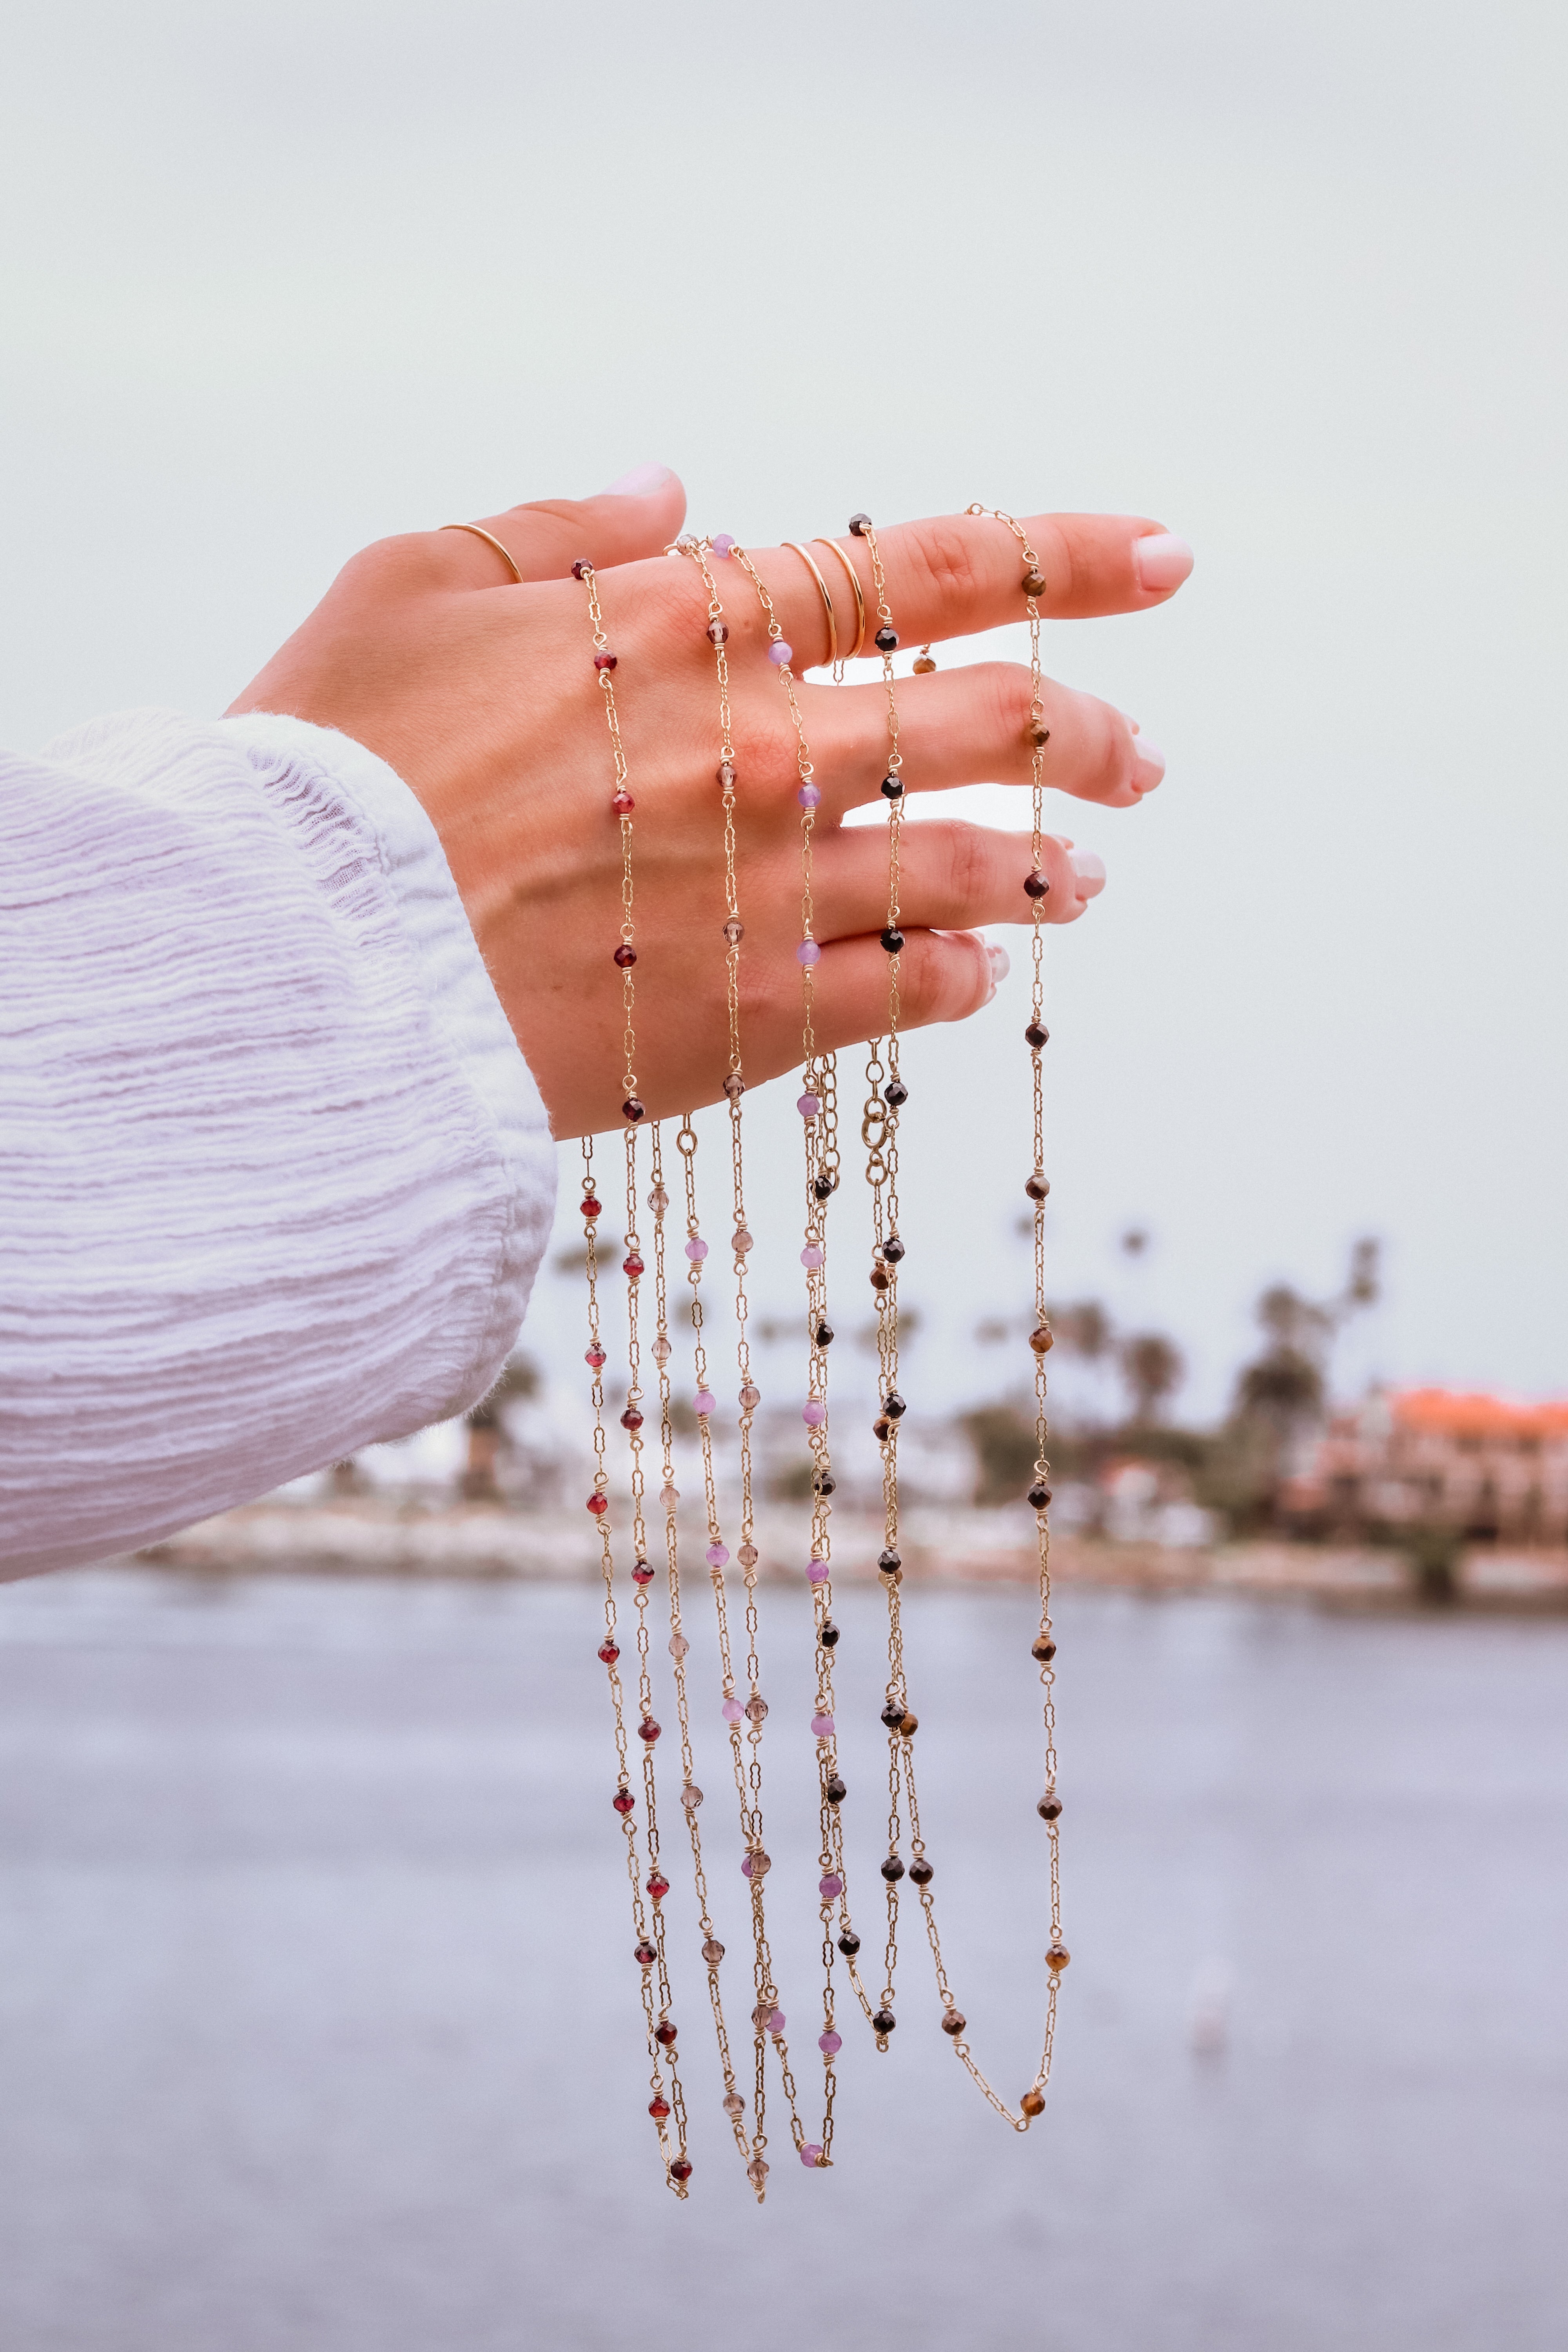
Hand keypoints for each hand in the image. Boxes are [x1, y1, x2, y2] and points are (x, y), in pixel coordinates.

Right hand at [229, 466, 1189, 1135]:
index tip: (1162, 561)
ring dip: (1052, 864)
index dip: (1065, 557)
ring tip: (1085, 875)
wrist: (290, 965)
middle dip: (1090, 733)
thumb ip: (552, 524)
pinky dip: (958, 979)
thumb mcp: (411, 583)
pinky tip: (973, 977)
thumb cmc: (329, 762)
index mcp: (693, 622)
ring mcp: (772, 889)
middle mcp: (763, 746)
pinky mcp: (753, 1018)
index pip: (931, 569)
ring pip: (981, 869)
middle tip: (1139, 758)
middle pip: (995, 723)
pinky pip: (908, 995)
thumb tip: (670, 484)